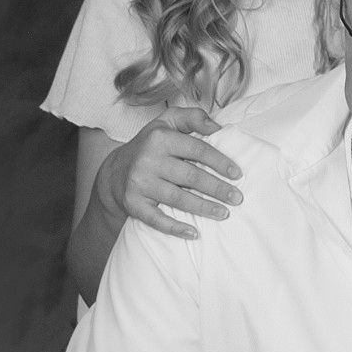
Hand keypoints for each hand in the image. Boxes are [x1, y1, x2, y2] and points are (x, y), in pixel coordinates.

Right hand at [103, 106, 242, 239]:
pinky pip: (156, 219)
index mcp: (160, 138)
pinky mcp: (133, 203)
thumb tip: (217, 127)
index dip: (220, 162)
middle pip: (191, 176)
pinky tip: (194, 233)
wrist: (114, 171)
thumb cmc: (150, 146)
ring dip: (204, 208)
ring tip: (224, 213)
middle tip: (237, 198)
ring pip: (178, 199)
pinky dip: (175, 228)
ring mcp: (139, 183)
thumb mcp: (167, 122)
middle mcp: (148, 160)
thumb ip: (192, 118)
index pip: (197, 149)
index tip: (237, 174)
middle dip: (217, 189)